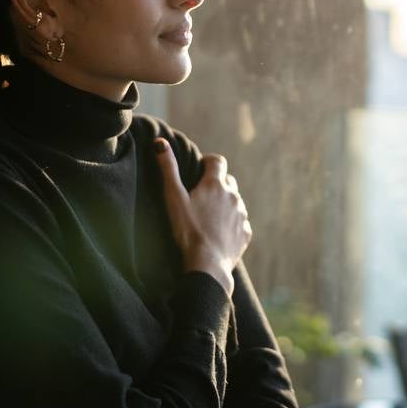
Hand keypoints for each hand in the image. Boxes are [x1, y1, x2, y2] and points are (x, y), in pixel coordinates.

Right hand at [155, 138, 251, 294]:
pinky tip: (218, 233)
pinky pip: (240, 222)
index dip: (209, 162)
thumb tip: (160, 143)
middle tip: (201, 197)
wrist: (207, 264)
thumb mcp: (174, 198)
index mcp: (215, 185)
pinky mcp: (246, 232)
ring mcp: (241, 214)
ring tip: (208, 217)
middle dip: (217, 184)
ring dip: (225, 204)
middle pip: (228, 181)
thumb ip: (168, 169)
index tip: (200, 169)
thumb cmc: (187, 231)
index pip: (218, 161)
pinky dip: (231, 223)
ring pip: (235, 201)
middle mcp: (233, 196)